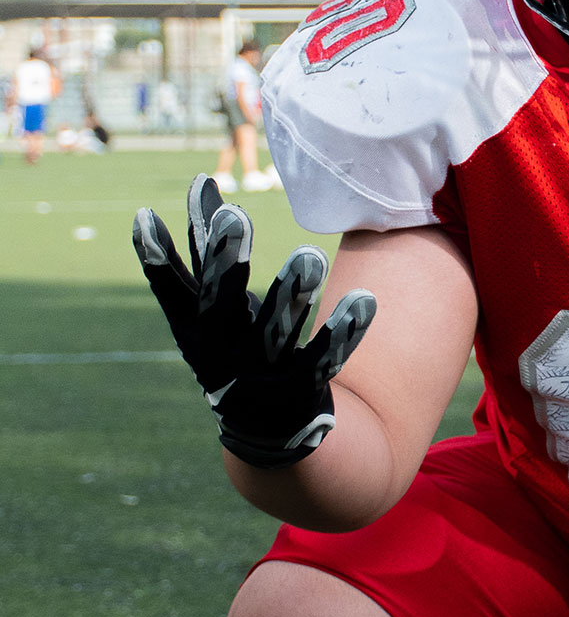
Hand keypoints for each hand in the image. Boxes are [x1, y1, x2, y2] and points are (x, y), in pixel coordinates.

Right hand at [132, 174, 375, 468]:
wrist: (270, 433)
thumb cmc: (238, 347)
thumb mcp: (214, 306)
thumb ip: (208, 249)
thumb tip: (201, 182)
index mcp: (196, 329)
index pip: (177, 286)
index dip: (162, 252)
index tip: (154, 209)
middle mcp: (222, 351)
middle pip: (221, 304)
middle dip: (226, 262)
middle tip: (234, 217)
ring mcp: (262, 373)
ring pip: (276, 331)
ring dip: (292, 293)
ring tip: (310, 254)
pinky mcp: (304, 390)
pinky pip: (325, 359)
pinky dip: (343, 331)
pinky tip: (366, 299)